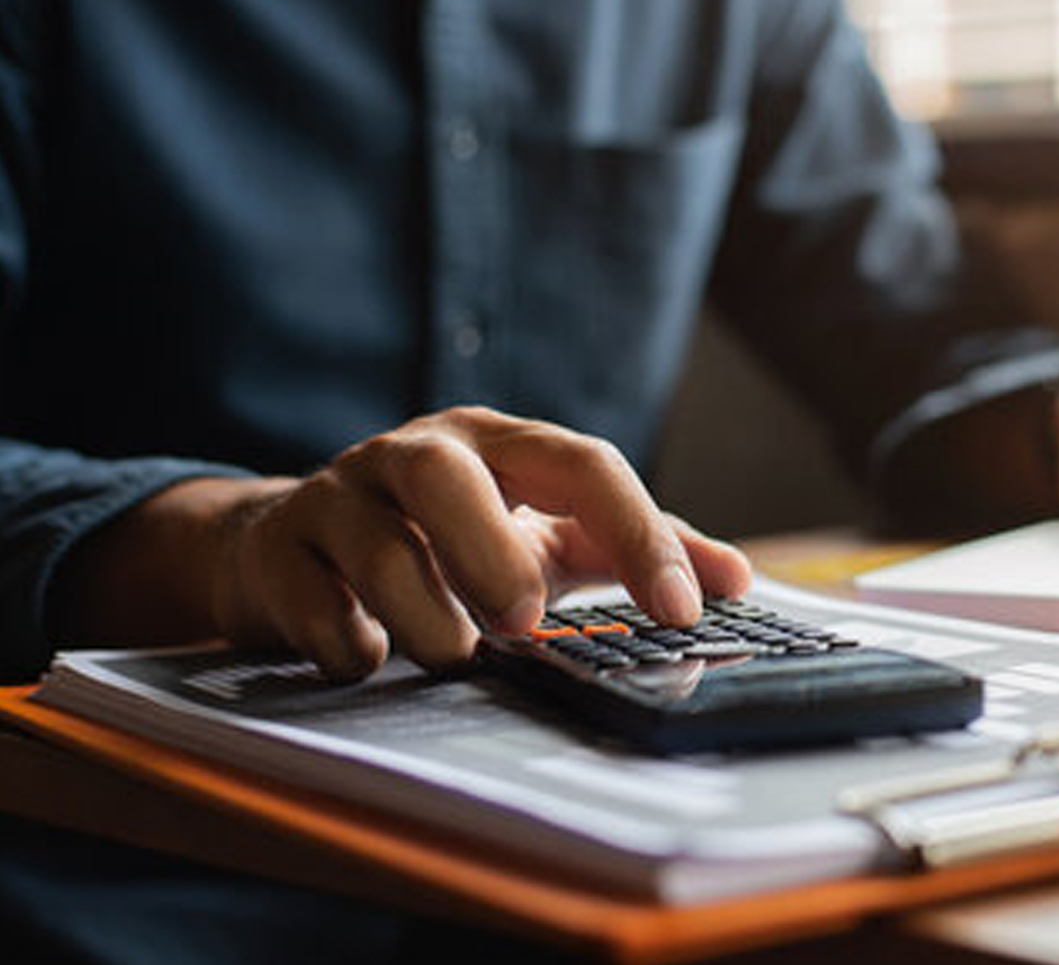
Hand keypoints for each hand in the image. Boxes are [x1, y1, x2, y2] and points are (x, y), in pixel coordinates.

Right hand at [189, 407, 750, 678]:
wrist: (299, 545)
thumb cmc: (452, 537)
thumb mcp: (551, 533)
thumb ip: (636, 549)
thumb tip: (736, 578)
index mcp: (499, 445)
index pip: (581, 463)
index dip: (638, 532)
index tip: (681, 610)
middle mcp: (415, 456)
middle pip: (447, 476)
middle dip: (489, 553)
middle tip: (523, 619)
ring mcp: (337, 497)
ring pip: (375, 544)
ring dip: (424, 615)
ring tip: (453, 653)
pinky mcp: (278, 551)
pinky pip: (307, 598)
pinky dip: (347, 641)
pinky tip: (368, 658)